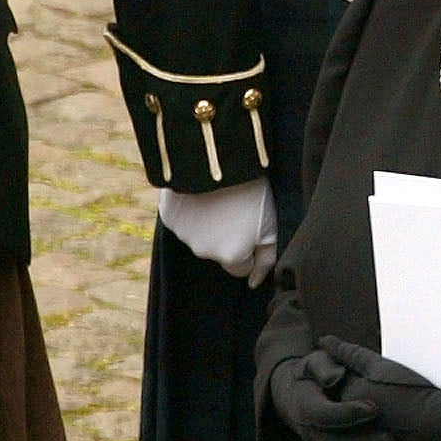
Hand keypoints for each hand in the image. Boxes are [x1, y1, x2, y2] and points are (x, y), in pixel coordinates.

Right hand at [158, 182, 278, 284]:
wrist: (221, 157)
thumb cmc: (253, 191)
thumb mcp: (271, 226)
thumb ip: (266, 260)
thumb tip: (254, 283)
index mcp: (231, 256)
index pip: (240, 266)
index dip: (248, 246)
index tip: (251, 224)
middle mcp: (204, 252)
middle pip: (219, 251)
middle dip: (227, 235)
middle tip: (236, 207)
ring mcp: (184, 235)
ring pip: (200, 236)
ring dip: (209, 222)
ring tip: (219, 197)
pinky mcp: (169, 217)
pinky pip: (184, 220)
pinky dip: (191, 210)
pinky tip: (200, 193)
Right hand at [271, 349, 398, 440]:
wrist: (296, 399)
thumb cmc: (311, 376)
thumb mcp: (314, 363)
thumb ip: (323, 367)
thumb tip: (336, 377)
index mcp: (305, 408)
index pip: (324, 415)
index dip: (348, 413)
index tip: (374, 408)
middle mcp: (311, 433)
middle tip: (392, 436)